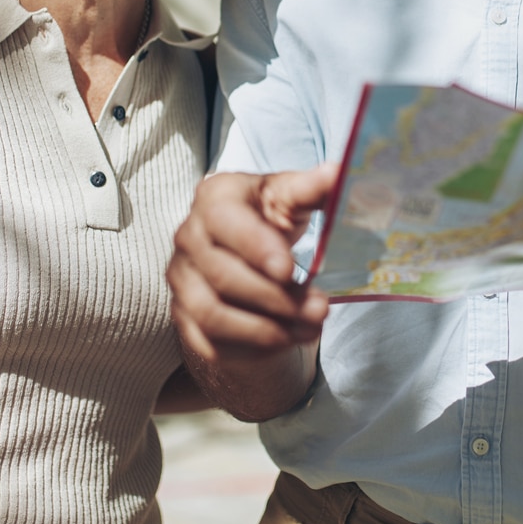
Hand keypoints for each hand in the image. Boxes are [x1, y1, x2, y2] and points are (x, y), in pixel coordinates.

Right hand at [167, 164, 338, 361]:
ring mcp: (182, 281)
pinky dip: (253, 349)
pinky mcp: (185, 317)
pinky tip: (288, 340)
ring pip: (213, 316)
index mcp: (213, 198)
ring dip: (266, 330)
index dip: (256, 248)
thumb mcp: (292, 195)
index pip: (225, 222)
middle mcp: (188, 238)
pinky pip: (211, 344)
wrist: (246, 250)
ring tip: (309, 329)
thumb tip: (339, 174)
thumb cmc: (270, 216)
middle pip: (223, 276)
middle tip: (321, 309)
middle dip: (276, 299)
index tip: (290, 270)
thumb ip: (313, 187)